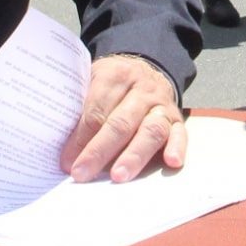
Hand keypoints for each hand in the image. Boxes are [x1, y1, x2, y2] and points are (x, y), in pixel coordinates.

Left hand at [64, 57, 185, 181]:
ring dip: (134, 155)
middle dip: (99, 151)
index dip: (80, 138)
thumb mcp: (91, 82)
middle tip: (82, 173)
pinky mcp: (177, 119)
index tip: (67, 162)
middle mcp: (141, 89)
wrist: (145, 68)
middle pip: (120, 123)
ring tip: (118, 176)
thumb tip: (65, 151)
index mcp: (115, 75)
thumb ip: (80, 109)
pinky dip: (177, 148)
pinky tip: (171, 162)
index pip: (96, 111)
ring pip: (150, 130)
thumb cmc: (110, 84)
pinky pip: (181, 133)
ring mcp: (161, 104)